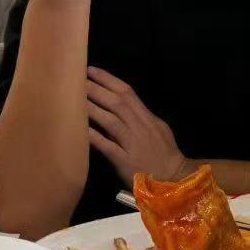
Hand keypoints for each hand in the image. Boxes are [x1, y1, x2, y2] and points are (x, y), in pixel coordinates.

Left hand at [85, 67, 186, 183]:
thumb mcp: (159, 130)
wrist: (174, 179)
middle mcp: (140, 127)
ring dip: (92, 108)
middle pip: (117, 103)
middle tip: (77, 79)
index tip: (92, 70)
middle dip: (97, 89)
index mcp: (148, 118)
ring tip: (74, 98)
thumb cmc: (165, 154)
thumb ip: (142, 117)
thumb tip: (124, 105)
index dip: (109, 80)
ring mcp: (133, 144)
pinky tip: (80, 129)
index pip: (128, 93)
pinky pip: (108, 146)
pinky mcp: (125, 161)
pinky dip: (94, 137)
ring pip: (111, 121)